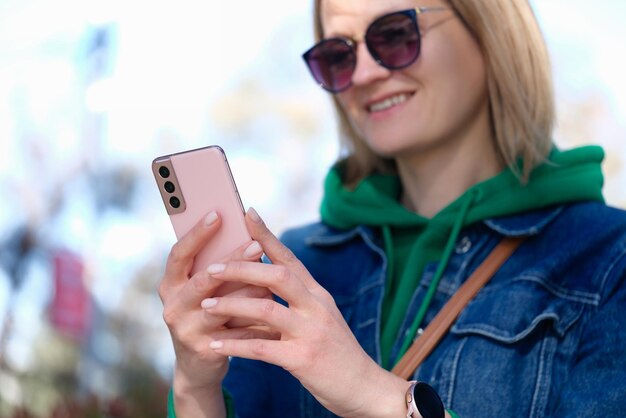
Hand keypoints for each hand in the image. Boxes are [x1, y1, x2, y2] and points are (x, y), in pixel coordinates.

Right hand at [158, 210, 273, 397]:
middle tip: (256, 246)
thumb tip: (248, 231)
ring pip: (221, 306)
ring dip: (248, 293)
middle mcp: (173, 305)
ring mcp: (186, 329)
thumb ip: (217, 266)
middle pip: (203, 279)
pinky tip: (275, 315)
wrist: (199, 365)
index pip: (179, 253)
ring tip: (271, 283)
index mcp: (171, 284)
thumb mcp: (204, 289)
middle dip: (232, 262)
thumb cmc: (208, 313)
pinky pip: (237, 332)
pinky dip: (257, 323)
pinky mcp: (203, 349)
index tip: (217, 213)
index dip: (196, 234)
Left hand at [201, 208, 407, 417]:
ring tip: (206, 305)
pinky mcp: (303, 359)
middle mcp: (316, 307)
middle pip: (277, 275)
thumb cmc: (337, 352)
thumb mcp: (322, 317)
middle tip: (212, 268)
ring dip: (232, 305)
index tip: (247, 214)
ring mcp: (310, 332)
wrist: (363, 387)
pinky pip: (261, 348)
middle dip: (241, 269)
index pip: (289, 258)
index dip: (267, 236)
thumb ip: (298, 299)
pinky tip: (215, 343)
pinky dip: (235, 344)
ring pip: (265, 308)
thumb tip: (265, 280)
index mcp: (318, 294)